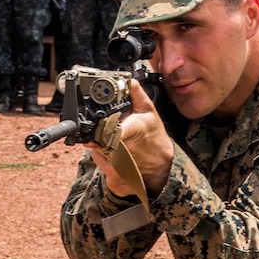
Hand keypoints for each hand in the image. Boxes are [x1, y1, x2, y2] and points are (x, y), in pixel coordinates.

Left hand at [84, 79, 174, 197]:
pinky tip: (115, 152)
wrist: (164, 168)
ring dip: (99, 143)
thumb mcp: (150, 112)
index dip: (98, 124)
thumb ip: (136, 94)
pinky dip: (102, 156)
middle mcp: (121, 151)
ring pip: (94, 149)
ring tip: (115, 140)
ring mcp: (116, 167)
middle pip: (95, 137)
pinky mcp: (113, 179)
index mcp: (130, 132)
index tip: (98, 121)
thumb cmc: (156, 139)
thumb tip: (127, 79)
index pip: (106, 128)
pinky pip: (99, 162)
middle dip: (97, 131)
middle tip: (108, 128)